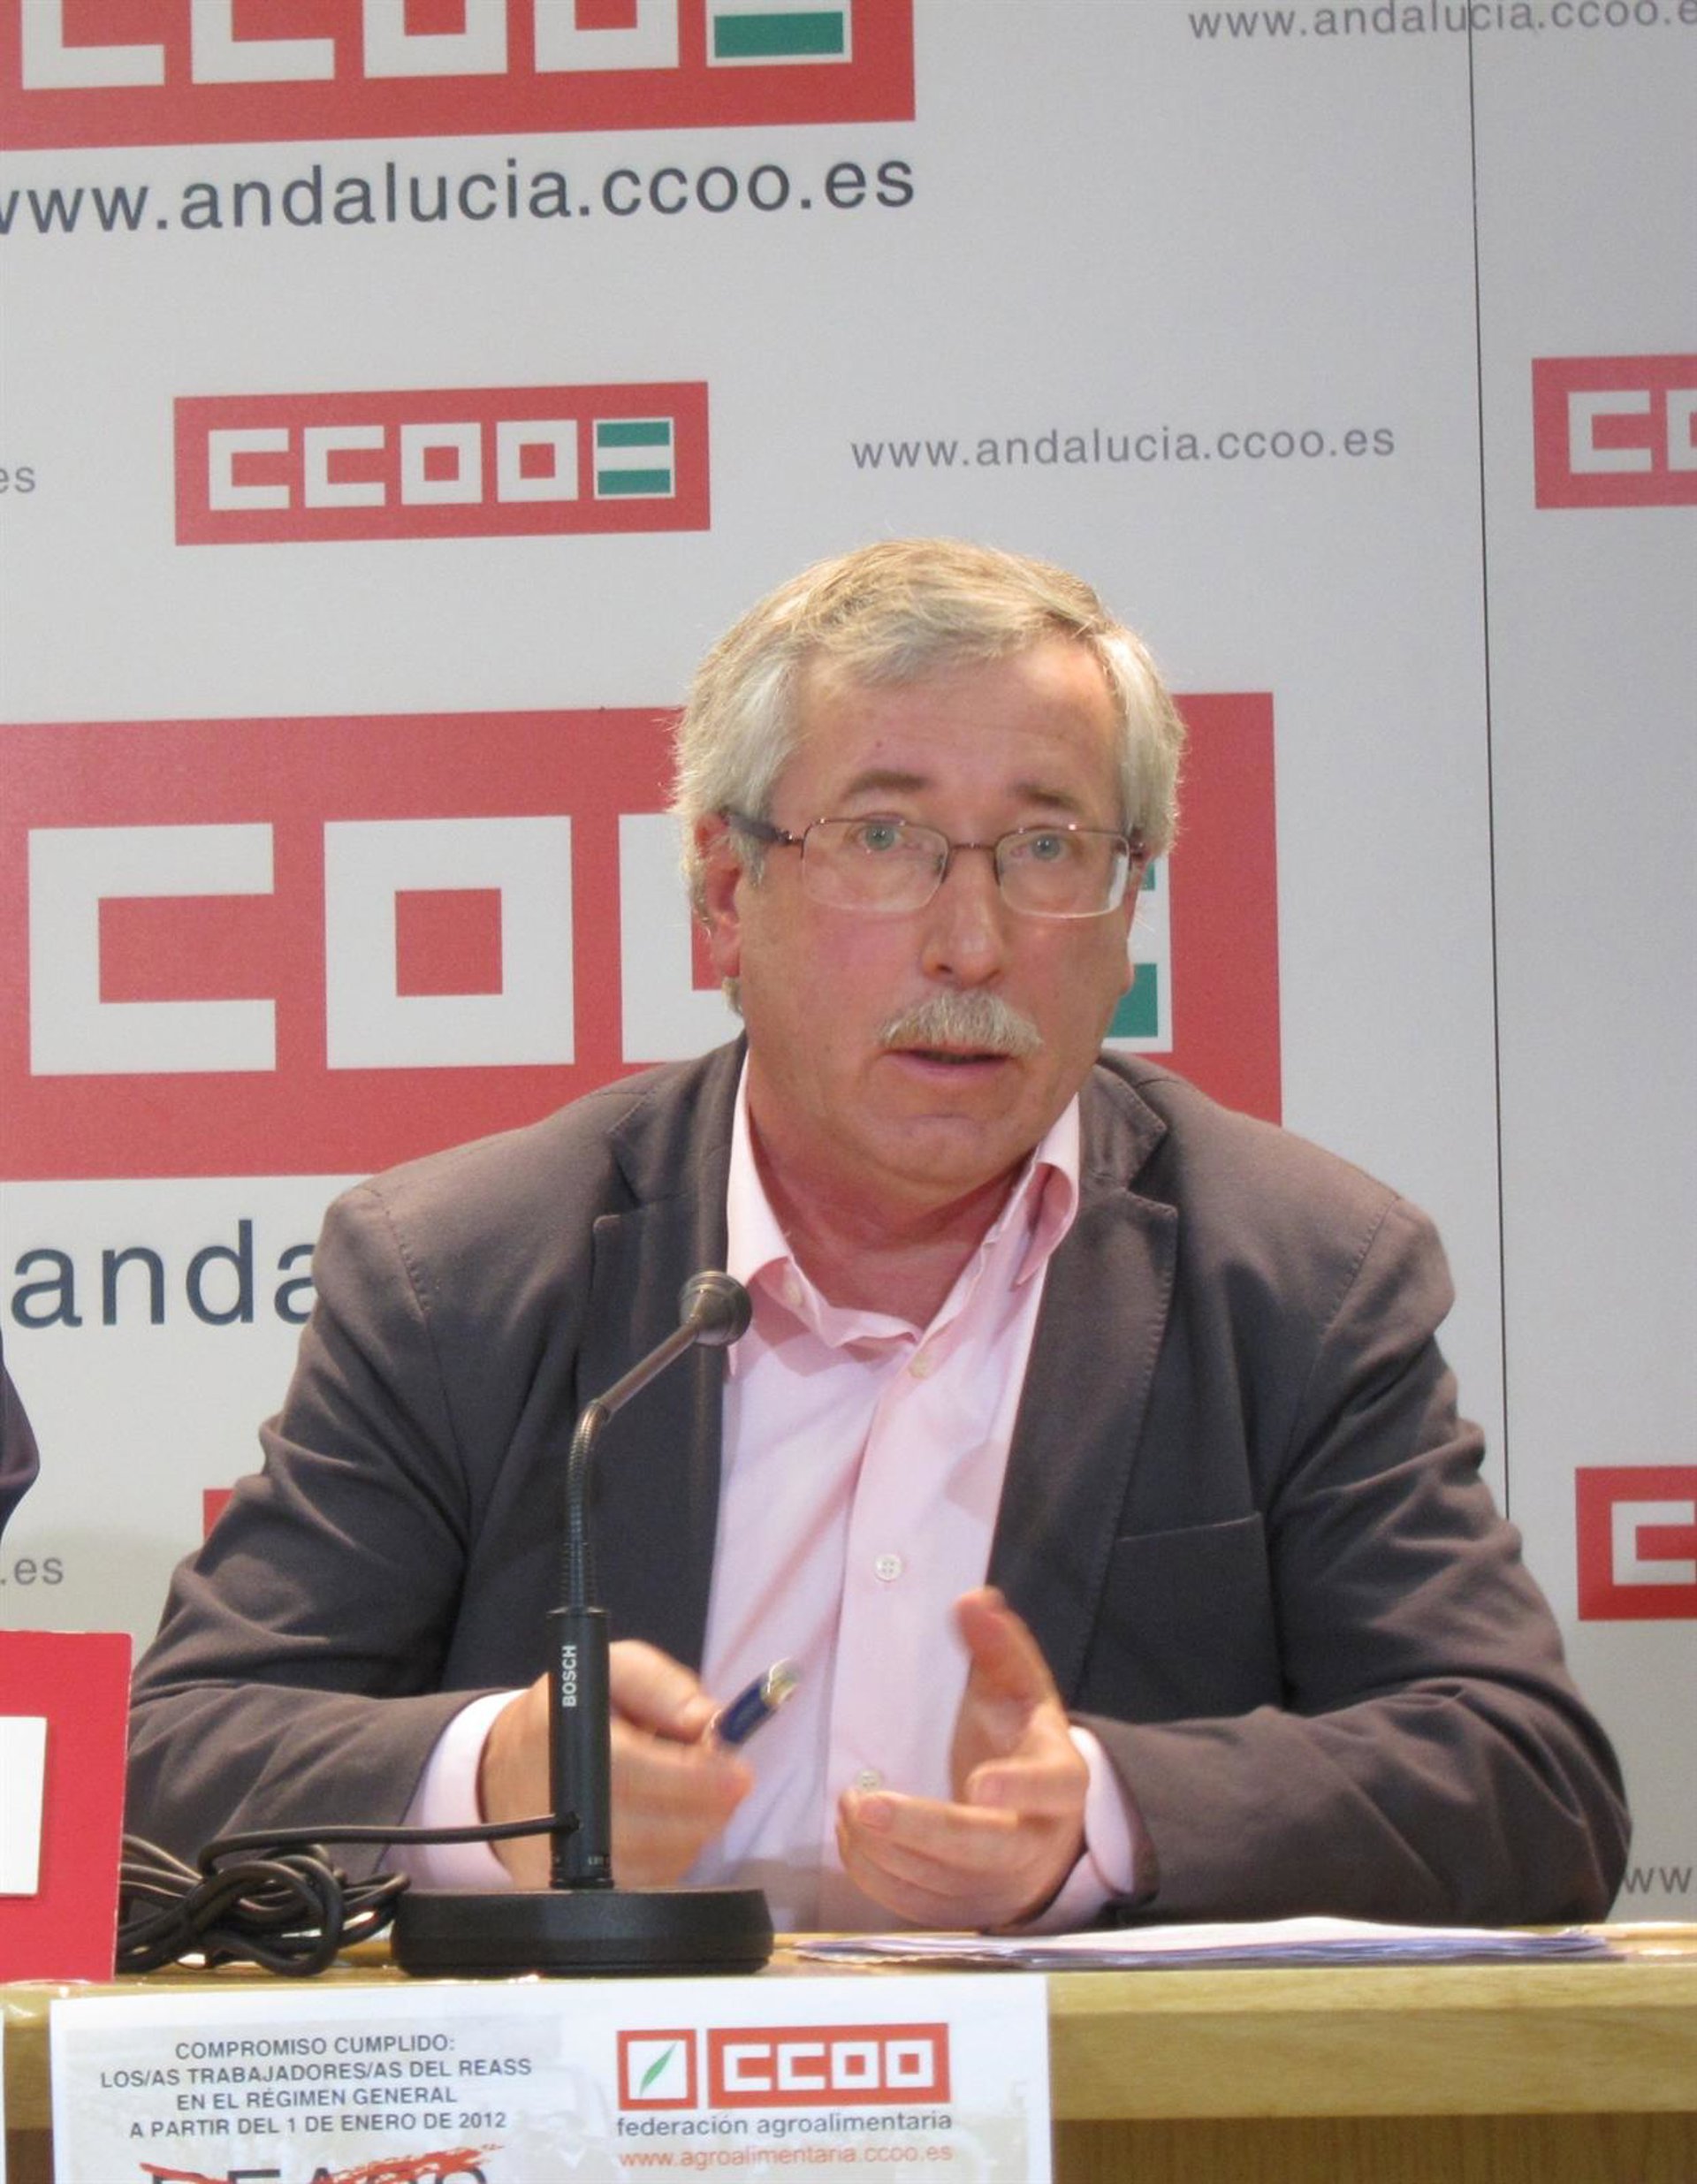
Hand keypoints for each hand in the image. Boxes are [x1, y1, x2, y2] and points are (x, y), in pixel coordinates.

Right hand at [479, 1642, 752, 1887]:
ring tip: (696, 1794)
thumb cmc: (570, 1711)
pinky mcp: (573, 1888)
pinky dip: (673, 1854)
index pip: (638, 1774)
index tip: (739, 1774)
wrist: (507, 1768)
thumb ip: (662, 1686)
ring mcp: (565, 1857)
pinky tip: (671, 1821)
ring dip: (695, 1829)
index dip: (697, 1779)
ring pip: (658, 1861)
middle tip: (734, 1783)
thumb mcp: (611, 1669)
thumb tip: (709, 1720)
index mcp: (572, 1744)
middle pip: (655, 1829)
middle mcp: (564, 1809)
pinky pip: (645, 1881)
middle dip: (709, 1807)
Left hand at [835, 1586, 1087, 1929]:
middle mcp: (1036, 1842)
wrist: (1039, 1826)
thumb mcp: (1020, 1691)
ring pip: (942, 1881)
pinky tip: (854, 1837)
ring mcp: (1000, 1886)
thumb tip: (973, 1599)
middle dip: (922, 1829)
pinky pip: (917, 1905)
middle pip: (985, 1848)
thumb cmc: (1020, 1746)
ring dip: (886, 1847)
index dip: (1020, 1788)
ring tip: (848, 1805)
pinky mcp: (965, 1913)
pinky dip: (878, 1874)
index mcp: (1059, 1781)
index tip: (979, 1783)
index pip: (1051, 1786)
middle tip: (864, 1803)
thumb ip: (998, 1647)